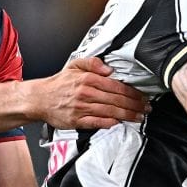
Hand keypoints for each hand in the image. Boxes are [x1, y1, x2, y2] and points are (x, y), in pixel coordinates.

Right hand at [36, 56, 150, 130]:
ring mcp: (82, 108)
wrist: (40, 99)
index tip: (143, 96)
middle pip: (117, 100)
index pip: (117, 86)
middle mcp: (86, 93)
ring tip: (139, 117)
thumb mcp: (74, 65)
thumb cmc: (59, 84)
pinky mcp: (77, 120)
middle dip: (135, 105)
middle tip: (146, 108)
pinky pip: (97, 122)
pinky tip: (120, 123)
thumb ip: (92, 63)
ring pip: (110, 111)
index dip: (133, 93)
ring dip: (127, 115)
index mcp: (88, 79)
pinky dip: (110, 123)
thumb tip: (109, 69)